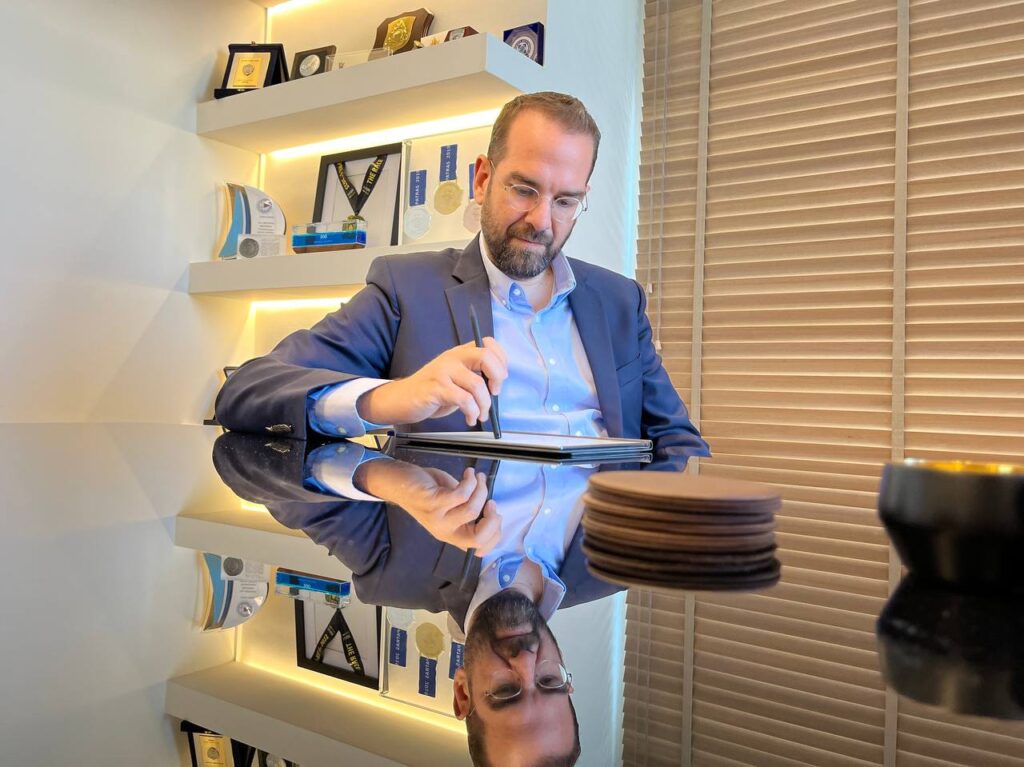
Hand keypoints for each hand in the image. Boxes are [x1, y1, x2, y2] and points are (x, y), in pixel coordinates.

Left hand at [354, 461, 501, 553]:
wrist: (398, 482)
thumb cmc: (427, 491)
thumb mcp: (450, 506)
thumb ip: (467, 511)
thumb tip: (492, 509)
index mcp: (451, 534)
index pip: (479, 548)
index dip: (495, 533)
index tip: (495, 513)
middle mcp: (444, 531)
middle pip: (477, 538)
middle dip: (492, 520)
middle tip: (491, 501)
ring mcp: (437, 518)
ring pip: (471, 510)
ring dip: (480, 490)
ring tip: (476, 477)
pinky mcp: (432, 502)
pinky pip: (460, 495)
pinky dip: (469, 481)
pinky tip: (468, 473)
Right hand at [357, 338, 507, 426]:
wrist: (401, 400)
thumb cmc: (432, 391)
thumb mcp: (455, 379)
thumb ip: (474, 375)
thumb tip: (497, 384)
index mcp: (459, 353)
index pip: (487, 343)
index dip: (500, 359)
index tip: (499, 378)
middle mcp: (452, 358)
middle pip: (485, 356)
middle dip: (497, 377)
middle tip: (495, 393)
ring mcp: (443, 372)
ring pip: (477, 384)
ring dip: (484, 404)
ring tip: (480, 415)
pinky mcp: (436, 388)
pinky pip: (464, 400)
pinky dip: (472, 412)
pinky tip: (469, 418)